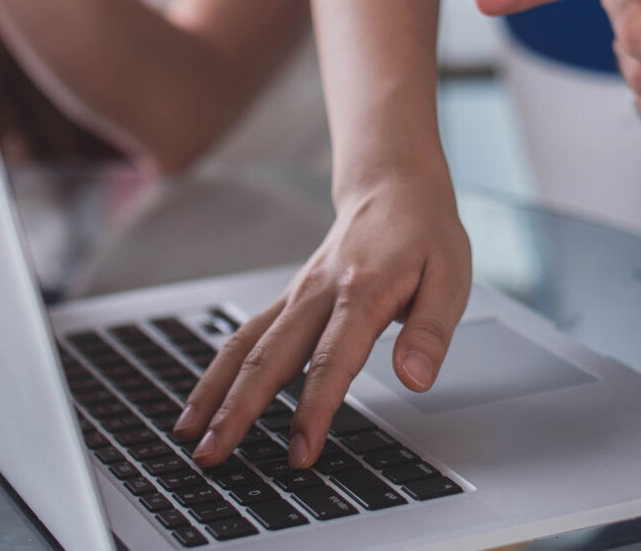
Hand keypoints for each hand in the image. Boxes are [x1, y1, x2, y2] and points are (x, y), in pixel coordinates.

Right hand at [173, 175, 471, 467]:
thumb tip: (415, 378)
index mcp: (362, 292)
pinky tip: (203, 401)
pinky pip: (246, 335)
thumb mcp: (451, 277)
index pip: (331, 360)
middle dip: (238, 410)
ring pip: (245, 346)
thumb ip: (430, 332)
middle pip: (269, 357)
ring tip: (188, 435)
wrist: (393, 185)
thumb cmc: (424, 234)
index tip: (301, 451)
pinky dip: (219, 370)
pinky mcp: (288, 299)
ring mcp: (297, 295)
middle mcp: (318, 294)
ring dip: (214, 392)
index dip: (314, 409)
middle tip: (213, 455)